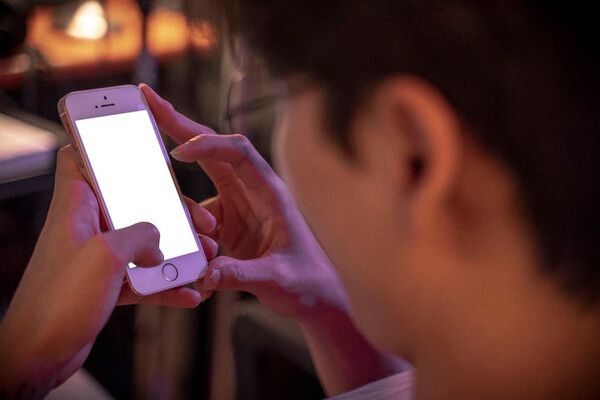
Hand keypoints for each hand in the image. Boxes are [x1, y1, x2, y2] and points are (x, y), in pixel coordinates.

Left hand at [0, 146, 217, 397]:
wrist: (38, 355)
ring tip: (205, 255)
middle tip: (199, 219)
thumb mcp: (105, 257)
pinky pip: (143, 276)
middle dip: (169, 209)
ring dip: (176, 248)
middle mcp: (86, 228)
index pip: (78, 159)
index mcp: (76, 208)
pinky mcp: (106, 284)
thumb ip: (139, 235)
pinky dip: (166, 283)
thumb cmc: (57, 302)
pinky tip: (188, 293)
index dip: (100, 145)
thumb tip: (158, 239)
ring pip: (143, 241)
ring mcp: (97, 257)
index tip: (133, 139)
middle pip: (130, 202)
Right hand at [142, 85, 409, 394]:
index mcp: (270, 193)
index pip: (239, 153)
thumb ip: (239, 275)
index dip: (209, 145)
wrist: (315, 297)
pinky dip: (189, 233)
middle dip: (180, 125)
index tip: (179, 152)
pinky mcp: (228, 226)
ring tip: (206, 244)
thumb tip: (203, 273)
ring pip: (201, 186)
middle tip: (147, 100)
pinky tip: (202, 259)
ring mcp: (238, 207)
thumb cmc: (307, 282)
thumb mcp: (275, 279)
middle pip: (213, 150)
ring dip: (184, 205)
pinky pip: (199, 219)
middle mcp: (252, 192)